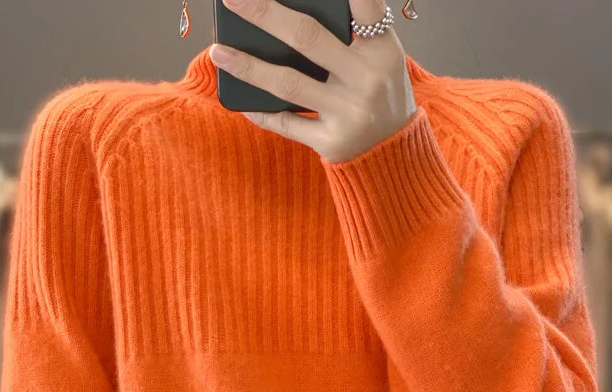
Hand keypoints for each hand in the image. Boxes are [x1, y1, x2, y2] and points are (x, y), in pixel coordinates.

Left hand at [209, 0, 417, 162]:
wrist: (393, 156)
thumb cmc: (381, 98)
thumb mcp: (381, 60)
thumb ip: (352, 34)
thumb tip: (290, 14)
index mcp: (382, 50)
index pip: (361, 5)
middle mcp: (366, 80)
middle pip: (308, 37)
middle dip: (265, 14)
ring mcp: (347, 113)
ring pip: (288, 84)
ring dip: (248, 66)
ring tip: (218, 52)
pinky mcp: (331, 142)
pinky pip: (287, 125)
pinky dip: (261, 113)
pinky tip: (240, 102)